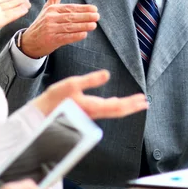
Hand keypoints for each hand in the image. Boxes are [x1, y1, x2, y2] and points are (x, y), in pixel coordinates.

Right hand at [20, 0, 98, 57]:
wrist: (30, 41)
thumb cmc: (42, 23)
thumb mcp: (48, 7)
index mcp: (52, 9)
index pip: (70, 8)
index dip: (83, 8)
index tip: (94, 8)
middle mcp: (50, 18)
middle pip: (70, 17)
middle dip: (85, 16)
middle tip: (97, 16)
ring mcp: (50, 29)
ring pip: (69, 27)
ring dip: (82, 26)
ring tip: (94, 25)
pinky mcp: (51, 40)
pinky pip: (65, 38)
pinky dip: (75, 36)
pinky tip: (84, 34)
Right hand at [32, 69, 147, 117]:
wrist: (42, 113)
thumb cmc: (55, 98)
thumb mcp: (72, 84)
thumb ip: (91, 80)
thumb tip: (107, 74)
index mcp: (93, 107)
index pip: (118, 107)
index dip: (131, 104)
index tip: (142, 100)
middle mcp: (94, 113)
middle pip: (118, 111)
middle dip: (132, 106)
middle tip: (145, 102)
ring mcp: (91, 114)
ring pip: (112, 111)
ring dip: (125, 106)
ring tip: (136, 102)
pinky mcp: (86, 112)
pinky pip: (105, 110)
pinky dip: (115, 107)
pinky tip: (116, 103)